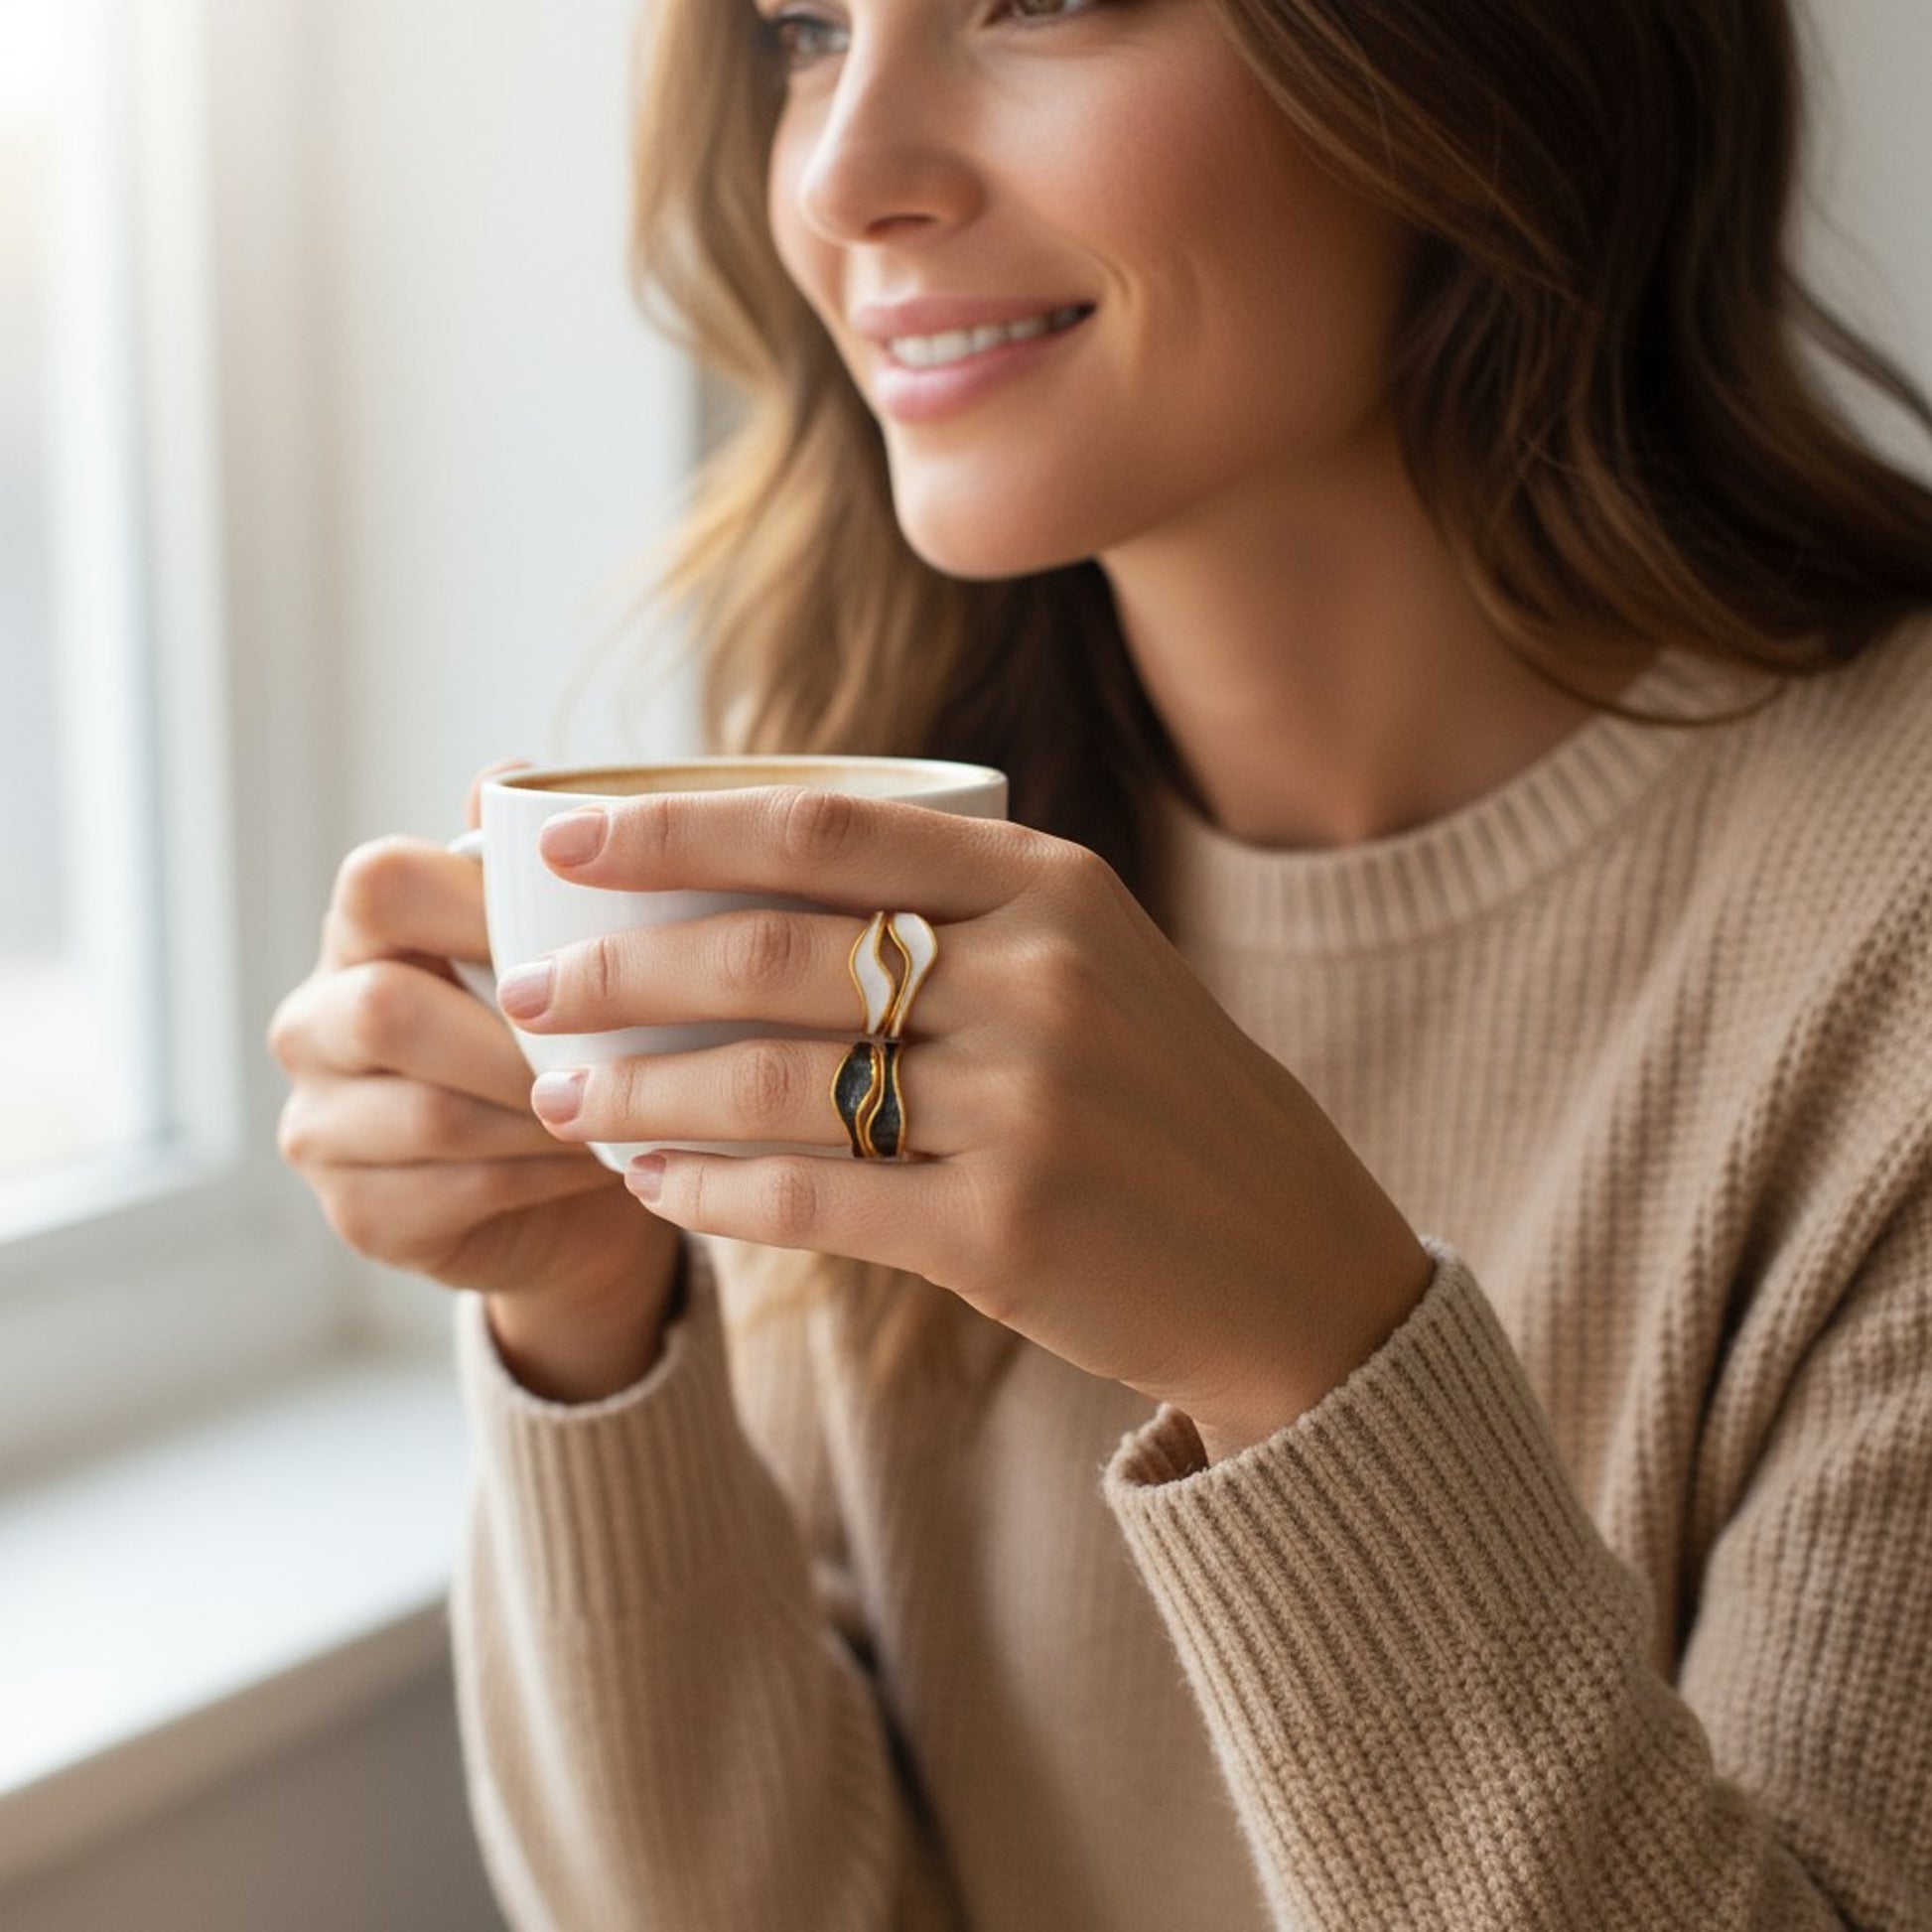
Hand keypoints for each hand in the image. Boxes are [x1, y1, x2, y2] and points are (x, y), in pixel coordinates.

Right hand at [267, 762, 682, 1389]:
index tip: (581, 933)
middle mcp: (315, 1022)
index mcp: (361, 933)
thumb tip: (510, 775)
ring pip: (431, 1113)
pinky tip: (599, 1162)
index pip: (380, 881)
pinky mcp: (357, 1214)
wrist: (580, 1189)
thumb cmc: (575, 1040)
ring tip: (627, 1105)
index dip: (478, 901)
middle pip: (385, 1007)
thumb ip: (533, 870)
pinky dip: (544, 1175)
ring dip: (546, 1110)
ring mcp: (322, 1125)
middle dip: (518, 1033)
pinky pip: (454, 1190)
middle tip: (612, 1044)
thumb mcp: (566, 948)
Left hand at [501, 785, 1433, 1450]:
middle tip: (523, 988)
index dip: (677, 828)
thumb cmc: (1157, 1095)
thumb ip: (946, 915)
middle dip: (622, 971)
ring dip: (641, 1087)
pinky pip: (812, 1199)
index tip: (566, 843)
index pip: (825, 831)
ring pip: (773, 1082)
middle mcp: (1040, 980)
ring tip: (560, 1095)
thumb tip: (735, 894)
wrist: (1287, 1259)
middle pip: (774, 953)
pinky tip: (653, 1182)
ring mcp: (1027, 1107)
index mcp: (1050, 886)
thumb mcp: (1084, 961)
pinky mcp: (1005, 1231)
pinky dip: (713, 1189)